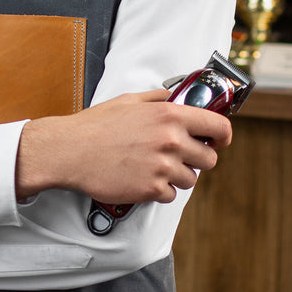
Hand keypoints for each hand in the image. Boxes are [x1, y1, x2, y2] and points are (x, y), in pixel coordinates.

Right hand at [15, 89, 231, 202]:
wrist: (69, 151)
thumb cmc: (96, 126)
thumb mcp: (130, 100)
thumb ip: (161, 99)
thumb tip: (181, 97)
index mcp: (169, 115)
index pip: (218, 127)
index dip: (222, 135)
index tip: (219, 140)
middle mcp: (170, 140)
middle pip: (209, 158)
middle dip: (196, 158)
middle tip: (176, 156)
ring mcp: (162, 167)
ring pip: (190, 179)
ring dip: (177, 175)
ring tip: (153, 166)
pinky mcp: (150, 189)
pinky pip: (170, 195)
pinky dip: (160, 190)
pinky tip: (142, 177)